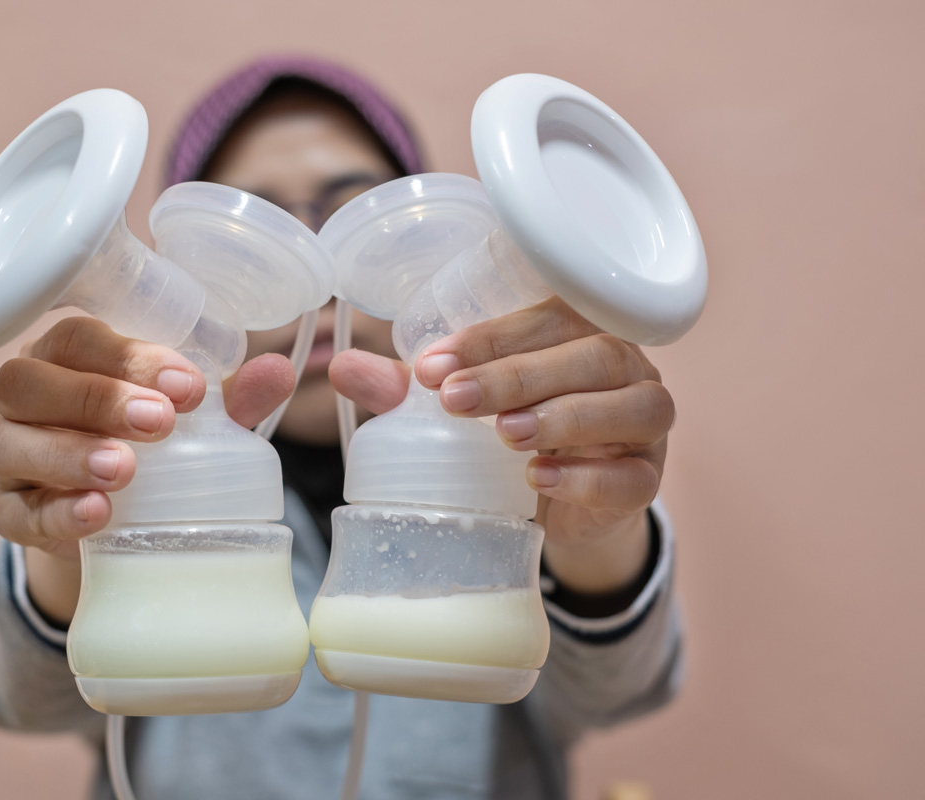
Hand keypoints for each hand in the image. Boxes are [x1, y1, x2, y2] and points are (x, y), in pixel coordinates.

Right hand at [0, 316, 294, 622]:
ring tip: (125, 470)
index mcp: (65, 355)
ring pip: (5, 443)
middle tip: (160, 424)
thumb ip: (230, 397)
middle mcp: (22, 395)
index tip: (188, 386)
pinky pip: (10, 511)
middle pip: (28, 381)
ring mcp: (5, 454)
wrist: (114, 519)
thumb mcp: (190, 420)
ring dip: (67, 454)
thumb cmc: (150, 445)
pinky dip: (55, 512)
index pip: (80, 338)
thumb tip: (280, 370)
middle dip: (97, 399)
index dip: (129, 356)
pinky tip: (97, 513)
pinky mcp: (3, 510)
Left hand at [329, 296, 673, 594]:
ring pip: (632, 405)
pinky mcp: (648, 481)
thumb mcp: (460, 410)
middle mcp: (625, 368)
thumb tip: (340, 368)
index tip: (432, 366)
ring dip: (565, 417)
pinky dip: (587, 477)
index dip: (492, 337)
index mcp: (578, 331)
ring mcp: (646, 426)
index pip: (548, 314)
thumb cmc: (511, 436)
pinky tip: (539, 479)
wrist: (561, 510)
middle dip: (519, 374)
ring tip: (505, 437)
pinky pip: (635, 475)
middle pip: (593, 353)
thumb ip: (407, 390)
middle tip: (455, 401)